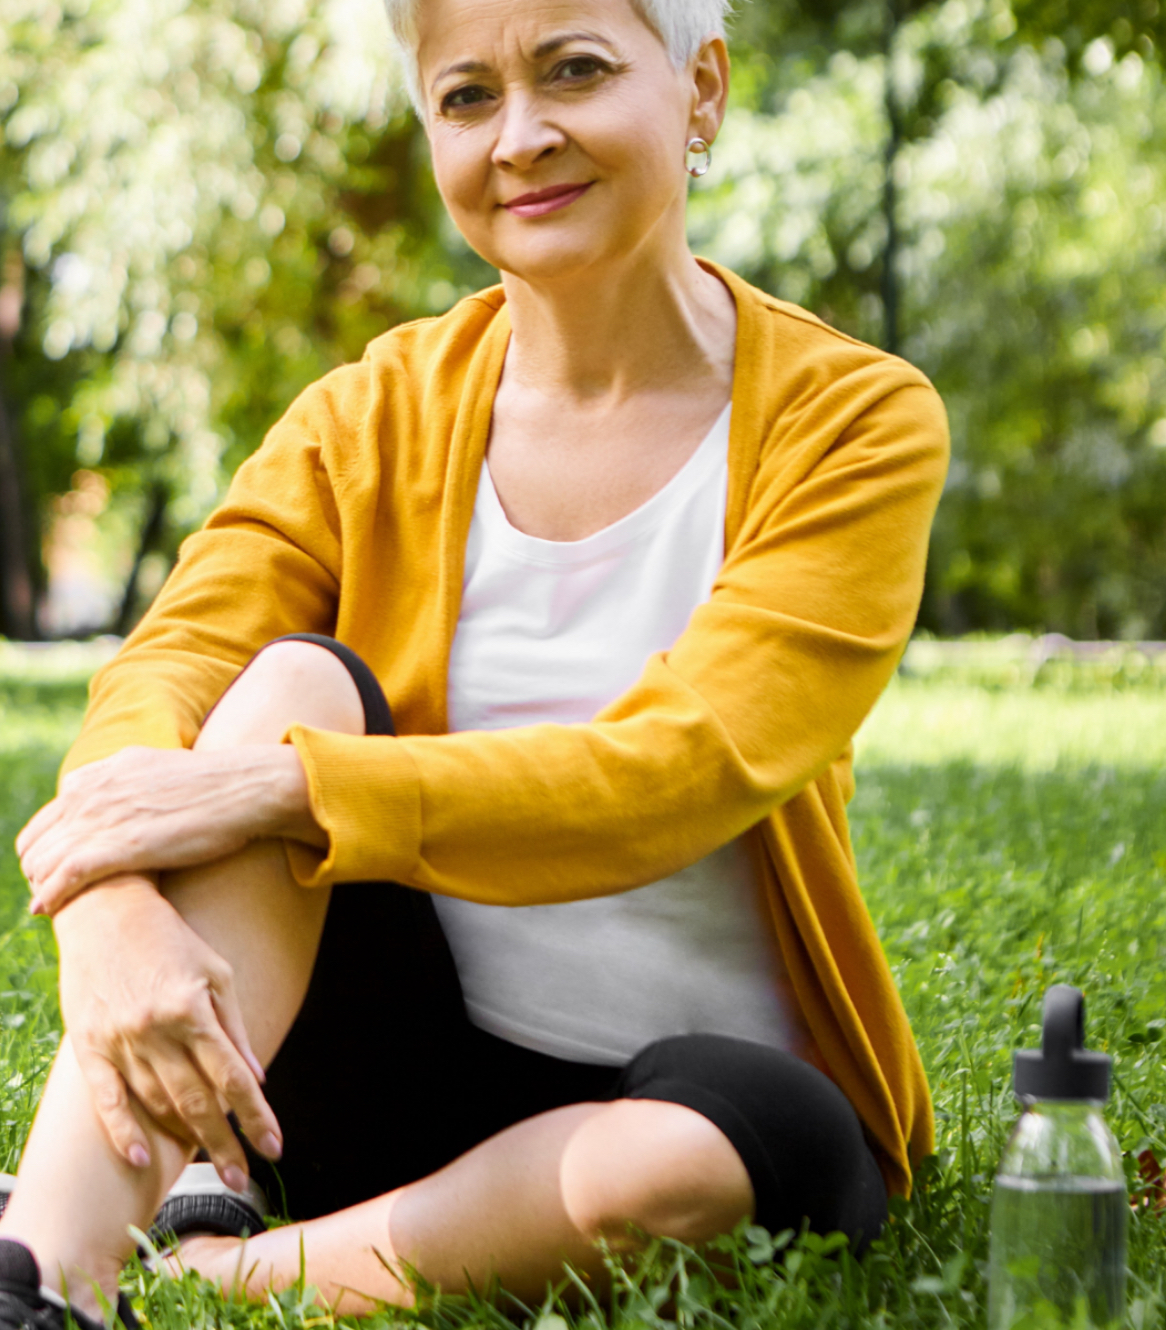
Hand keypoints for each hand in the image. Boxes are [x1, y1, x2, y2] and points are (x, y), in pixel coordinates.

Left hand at [17, 744, 315, 915]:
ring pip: (42, 860)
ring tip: (52, 906)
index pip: (50, 816)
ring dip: (41, 886)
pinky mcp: (117, 845)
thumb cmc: (214, 786)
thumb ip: (129, 783)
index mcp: (98, 774)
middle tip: (55, 893)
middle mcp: (90, 792)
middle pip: (36, 841)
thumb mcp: (158, 770)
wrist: (244, 788)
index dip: (49, 846)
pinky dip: (50, 896)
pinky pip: (63, 877)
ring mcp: (101, 817)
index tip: (60, 868)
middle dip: (39, 869)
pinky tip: (48, 910)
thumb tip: (126, 800)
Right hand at [55, 875, 282, 1185]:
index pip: (233, 1078)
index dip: (256, 1117)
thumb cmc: (171, 938)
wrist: (105, 910)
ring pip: (157, 1104)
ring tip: (210, 1165)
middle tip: (242, 1179)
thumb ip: (234, 1027)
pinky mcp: (89, 1045)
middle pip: (197, 1102)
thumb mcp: (216, 971)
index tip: (274, 1148)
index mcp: (192, 1010)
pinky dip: (124, 1132)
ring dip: (184, 1138)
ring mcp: (119, 1040)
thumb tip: (255, 1076)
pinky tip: (143, 1159)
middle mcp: (155, 1030)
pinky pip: (108, 1099)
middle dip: (224, 1144)